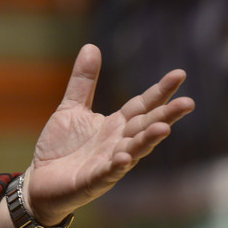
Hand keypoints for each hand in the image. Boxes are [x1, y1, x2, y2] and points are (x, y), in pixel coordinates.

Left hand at [23, 44, 193, 225]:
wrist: (40, 180)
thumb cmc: (61, 146)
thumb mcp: (70, 108)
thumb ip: (83, 82)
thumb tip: (91, 46)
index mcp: (115, 125)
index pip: (142, 105)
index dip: (159, 91)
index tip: (179, 74)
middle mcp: (118, 143)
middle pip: (145, 127)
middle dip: (165, 116)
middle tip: (188, 103)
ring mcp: (108, 163)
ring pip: (133, 150)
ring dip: (148, 140)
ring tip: (163, 128)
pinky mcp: (93, 180)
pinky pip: (107, 173)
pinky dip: (116, 165)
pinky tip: (124, 157)